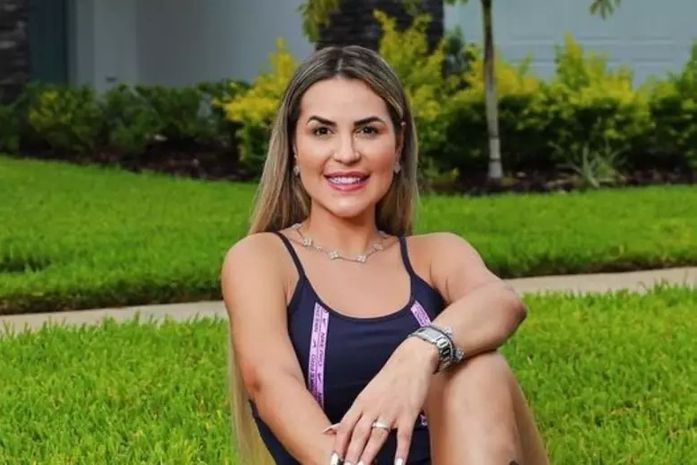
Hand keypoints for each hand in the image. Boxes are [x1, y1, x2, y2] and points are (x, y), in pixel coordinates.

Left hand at [327, 337, 437, 464]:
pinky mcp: (408, 414)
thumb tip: (331, 430)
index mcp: (361, 402)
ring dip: (368, 456)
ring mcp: (391, 411)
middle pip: (358, 435)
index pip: (345, 427)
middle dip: (351, 455)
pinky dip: (401, 452)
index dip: (338, 445)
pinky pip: (403, 436)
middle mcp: (373, 408)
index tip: (333, 460)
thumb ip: (352, 415)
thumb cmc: (388, 378)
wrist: (411, 359)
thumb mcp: (367, 394)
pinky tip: (398, 464)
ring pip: (377, 437)